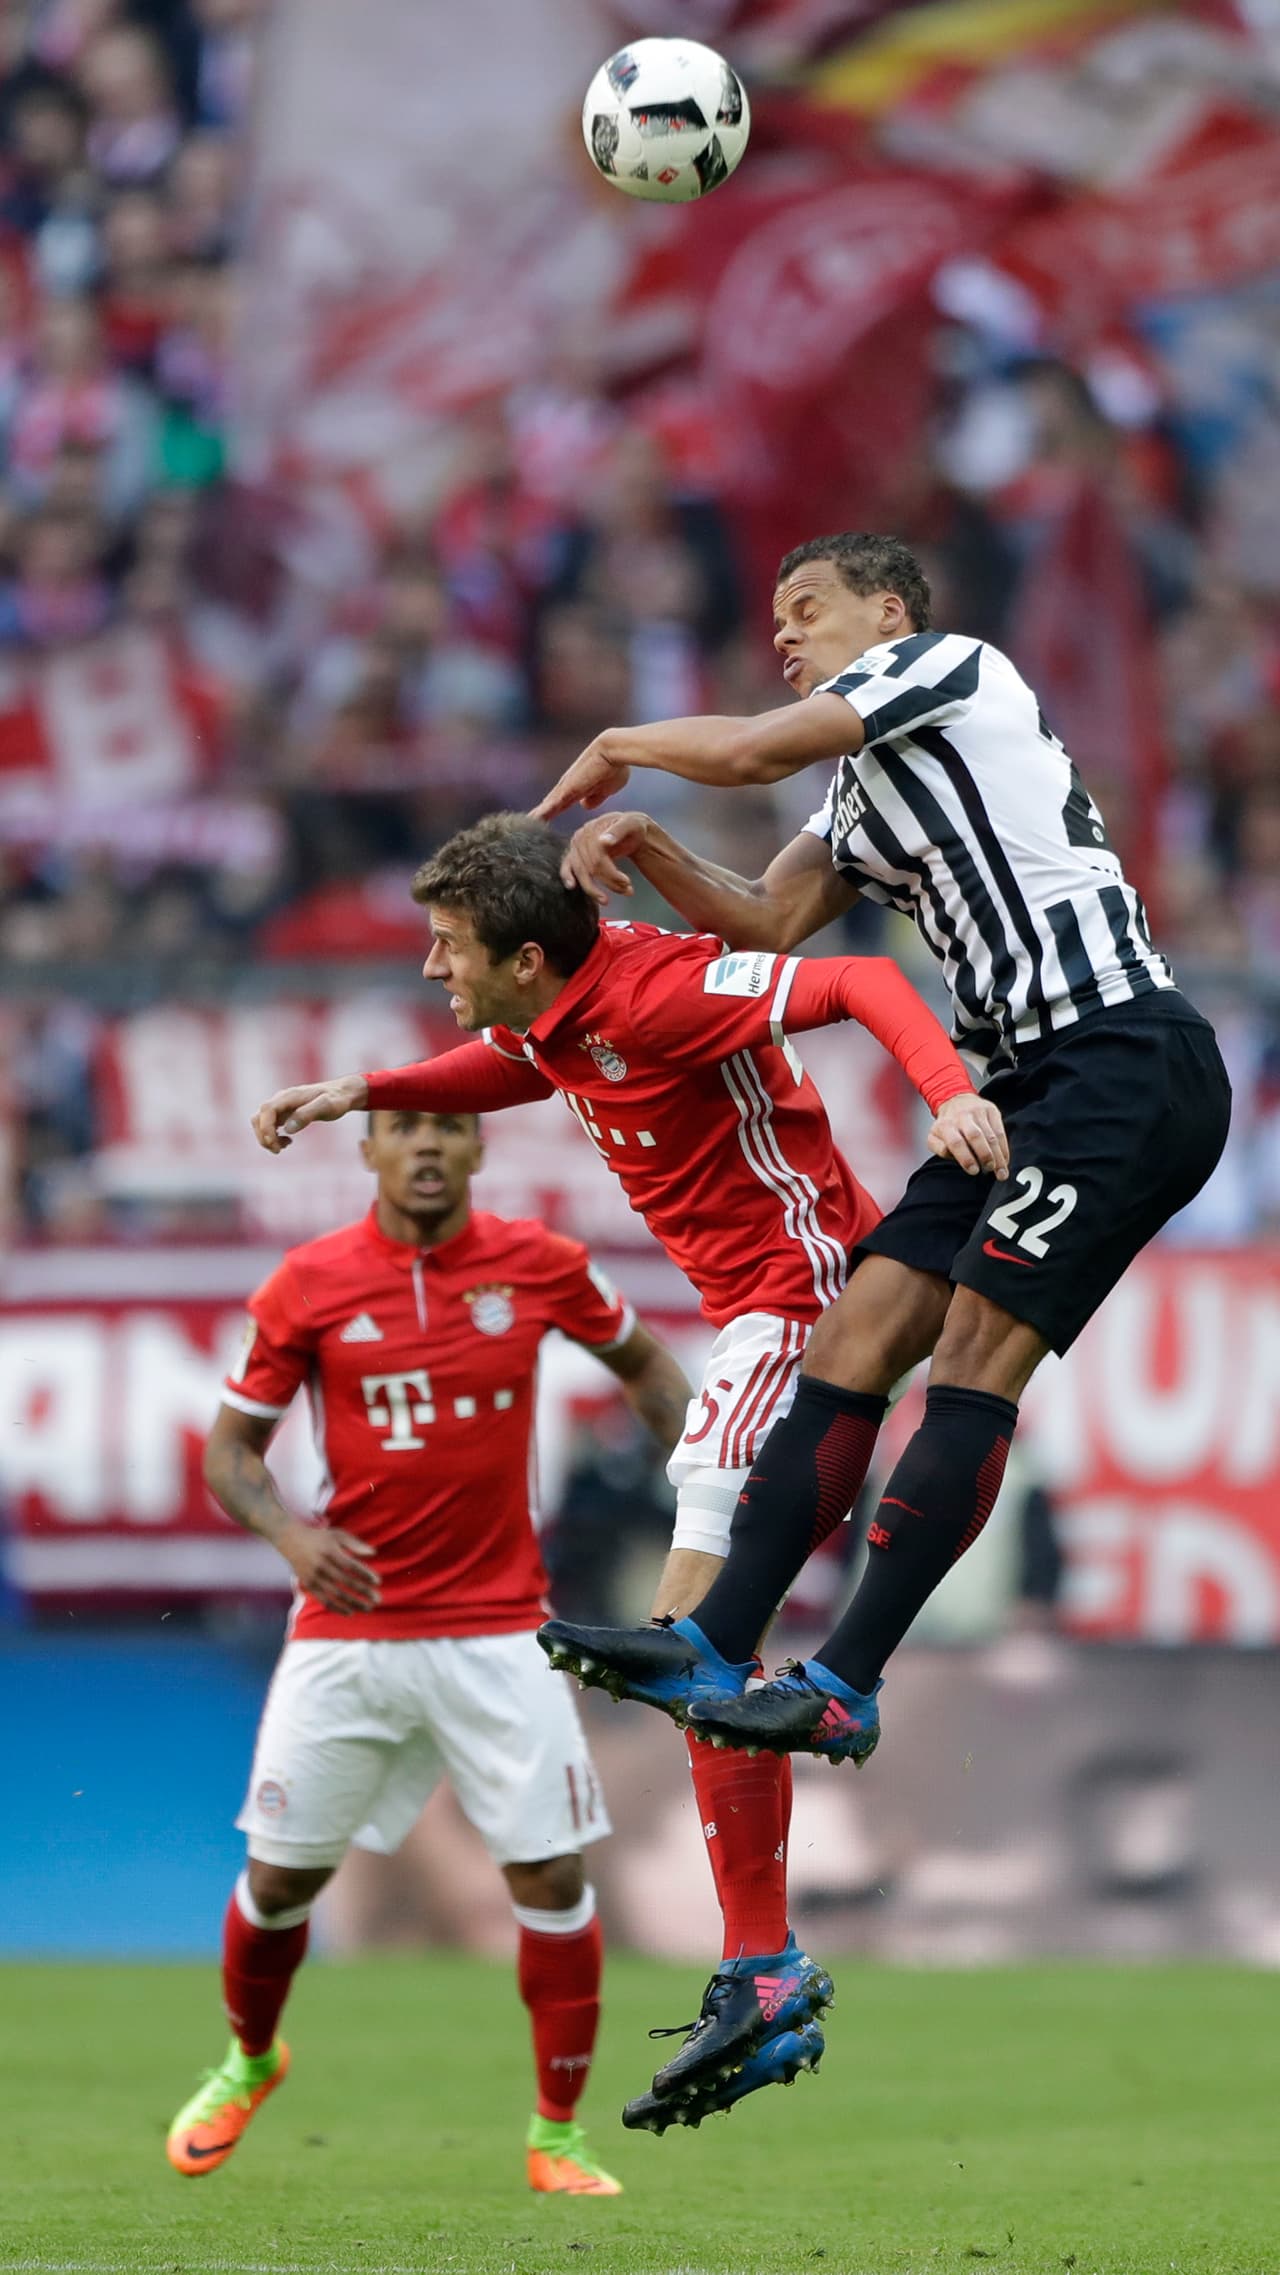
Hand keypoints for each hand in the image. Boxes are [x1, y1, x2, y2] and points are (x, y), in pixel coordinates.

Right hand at [253, 1073, 367, 1153]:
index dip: (265, 1128)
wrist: (342, 1094)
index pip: (267, 1110)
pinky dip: (273, 1136)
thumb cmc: (336, 1100)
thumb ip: (307, 1115)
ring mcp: (281, 1106)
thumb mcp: (327, 1107)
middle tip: (279, 1150)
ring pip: (261, 1122)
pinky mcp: (284, 1113)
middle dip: (264, 1136)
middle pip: (259, 1118)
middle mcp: (281, 1099)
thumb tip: (287, 1128)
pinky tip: (288, 1141)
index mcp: (289, 1096)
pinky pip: (269, 1125)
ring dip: (267, 1138)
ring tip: (285, 1146)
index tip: (274, 1143)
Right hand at [282, 1521, 379, 1614]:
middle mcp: (322, 1565)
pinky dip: (337, 1608)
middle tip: (378, 1599)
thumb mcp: (337, 1535)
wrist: (290, 1540)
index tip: (378, 1582)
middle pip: (346, 1582)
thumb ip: (355, 1543)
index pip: (351, 1566)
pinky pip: (324, 1600)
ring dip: (353, 1603)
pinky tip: (350, 1612)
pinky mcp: (309, 1585)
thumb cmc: (319, 1537)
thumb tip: (373, 1553)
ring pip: (336, 1594)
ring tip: (367, 1608)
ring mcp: (314, 1576)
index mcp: (331, 1551)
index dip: (365, 1574)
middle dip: (363, 1592)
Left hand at [533, 731, 631, 819]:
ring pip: (547, 807)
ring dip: (537, 816)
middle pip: (549, 805)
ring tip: (523, 826)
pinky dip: (541, 814)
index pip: (561, 804)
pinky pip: (551, 806)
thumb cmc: (615, 767)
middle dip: (539, 815)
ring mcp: (565, 788)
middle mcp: (568, 787)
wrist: (612, 753)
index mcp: (577, 789)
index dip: (552, 812)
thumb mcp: (607, 789)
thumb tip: (585, 805)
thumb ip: (596, 797)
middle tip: (527, 825)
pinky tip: (532, 820)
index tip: (543, 820)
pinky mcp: (566, 790)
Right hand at [560, 811, 651, 904]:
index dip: (611, 873)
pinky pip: (567, 868)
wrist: (630, 830)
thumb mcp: (631, 824)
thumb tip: (604, 841)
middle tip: (627, 890)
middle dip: (609, 882)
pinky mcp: (574, 856)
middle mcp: (580, 838)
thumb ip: (618, 830)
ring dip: (593, 889)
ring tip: (606, 900)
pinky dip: (567, 877)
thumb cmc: (632, 827)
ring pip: (581, 872)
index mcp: (592, 829)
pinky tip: (572, 886)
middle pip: (590, 867)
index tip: (627, 882)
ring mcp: (575, 847)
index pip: (598, 856)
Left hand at [926, 1091, 1009, 1179]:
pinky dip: (1004, 1148)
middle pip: (975, 1136)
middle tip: (990, 1169)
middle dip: (985, 1155)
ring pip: (991, 1136)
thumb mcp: (934, 1137)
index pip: (956, 1143)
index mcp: (946, 1125)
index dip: (966, 1158)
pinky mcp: (991, 1110)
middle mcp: (962, 1116)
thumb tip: (953, 1156)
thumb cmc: (947, 1125)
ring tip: (1001, 1172)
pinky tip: (1004, 1160)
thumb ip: (940, 1149)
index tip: (974, 1171)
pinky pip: (1000, 1131)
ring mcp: (978, 1112)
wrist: (956, 1101)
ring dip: (998, 1156)